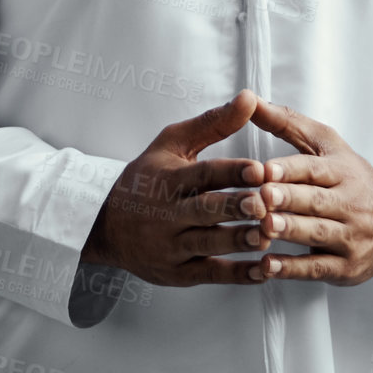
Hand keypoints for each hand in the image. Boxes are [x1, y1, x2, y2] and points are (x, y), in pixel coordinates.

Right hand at [80, 90, 271, 286]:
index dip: (231, 172)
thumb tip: (250, 98)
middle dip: (234, 208)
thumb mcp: (172, 144)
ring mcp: (171, 246)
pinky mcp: (178, 273)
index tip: (259, 169)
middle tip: (264, 203)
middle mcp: (168, 214)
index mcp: (168, 179)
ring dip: (238, 241)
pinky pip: (210, 274)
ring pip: (208, 244)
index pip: (202, 174)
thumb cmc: (147, 179)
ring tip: (267, 236)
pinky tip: (263, 270)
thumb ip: (213, 123)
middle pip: (205, 210)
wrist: (105, 225)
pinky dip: (237, 275)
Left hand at [246, 99, 372, 284]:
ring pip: (318, 234)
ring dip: (290, 231)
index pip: (316, 169)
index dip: (291, 169)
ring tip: (264, 228)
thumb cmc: (350, 178)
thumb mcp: (327, 146)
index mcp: (342, 171)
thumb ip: (287, 124)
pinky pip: (318, 269)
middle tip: (262, 196)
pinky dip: (292, 269)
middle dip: (289, 199)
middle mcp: (349, 203)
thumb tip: (249, 100)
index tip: (266, 169)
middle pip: (316, 201)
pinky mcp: (347, 267)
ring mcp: (350, 237)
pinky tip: (267, 266)